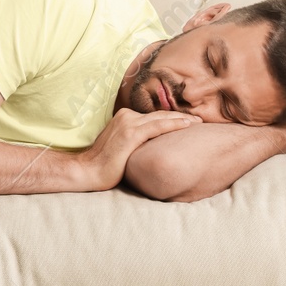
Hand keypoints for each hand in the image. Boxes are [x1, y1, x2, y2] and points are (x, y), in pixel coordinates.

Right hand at [78, 107, 201, 189]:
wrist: (87, 171)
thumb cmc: (103, 164)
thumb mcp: (120, 147)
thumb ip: (134, 141)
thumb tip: (151, 148)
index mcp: (123, 118)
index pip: (153, 116)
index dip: (171, 117)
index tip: (188, 121)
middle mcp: (126, 117)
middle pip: (159, 114)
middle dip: (181, 116)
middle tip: (199, 120)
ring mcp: (128, 124)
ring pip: (161, 117)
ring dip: (183, 118)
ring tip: (198, 121)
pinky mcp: (131, 135)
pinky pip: (158, 126)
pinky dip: (174, 124)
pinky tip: (188, 125)